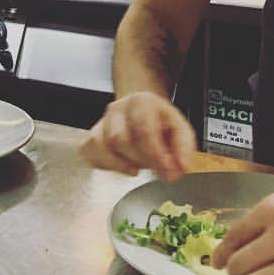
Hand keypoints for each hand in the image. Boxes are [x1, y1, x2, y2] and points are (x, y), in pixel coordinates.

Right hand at [80, 91, 194, 180]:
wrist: (140, 109)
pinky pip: (90, 153)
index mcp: (141, 102)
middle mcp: (116, 109)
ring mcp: (101, 122)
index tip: (167, 171)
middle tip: (156, 169)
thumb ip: (183, 148)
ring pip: (103, 148)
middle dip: (141, 161)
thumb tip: (181, 168)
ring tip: (139, 166)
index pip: (143, 129)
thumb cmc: (159, 121)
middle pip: (120, 140)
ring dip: (124, 165)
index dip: (155, 154)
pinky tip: (121, 165)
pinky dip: (106, 165)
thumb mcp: (180, 128)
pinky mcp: (90, 137)